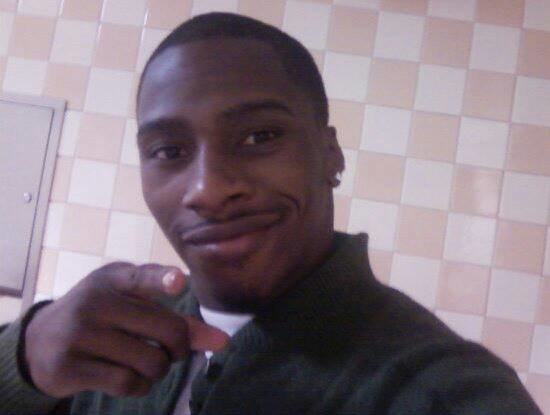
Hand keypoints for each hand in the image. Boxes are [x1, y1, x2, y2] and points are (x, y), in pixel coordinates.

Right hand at [24, 262, 228, 397]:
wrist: (40, 341)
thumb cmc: (102, 316)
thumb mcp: (133, 305)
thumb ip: (177, 319)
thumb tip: (221, 341)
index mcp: (115, 278)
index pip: (143, 276)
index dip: (163, 279)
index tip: (179, 282)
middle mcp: (96, 302)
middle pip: (166, 331)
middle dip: (178, 348)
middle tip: (171, 351)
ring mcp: (79, 334)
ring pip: (150, 362)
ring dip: (159, 370)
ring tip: (147, 363)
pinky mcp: (69, 367)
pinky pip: (127, 384)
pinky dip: (140, 386)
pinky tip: (132, 378)